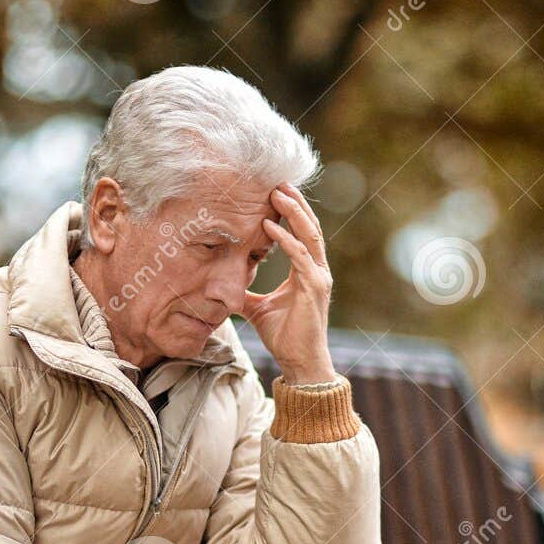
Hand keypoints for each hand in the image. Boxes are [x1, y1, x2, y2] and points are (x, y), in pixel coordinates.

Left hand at [243, 182, 335, 384]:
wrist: (300, 363)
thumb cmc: (284, 336)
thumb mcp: (258, 308)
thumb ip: (246, 293)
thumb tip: (225, 285)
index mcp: (306, 271)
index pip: (302, 232)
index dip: (291, 211)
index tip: (275, 192)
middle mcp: (316, 270)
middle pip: (309, 226)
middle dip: (295, 202)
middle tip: (278, 180)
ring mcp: (318, 278)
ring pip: (309, 234)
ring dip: (293, 212)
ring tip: (277, 193)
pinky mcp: (314, 289)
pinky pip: (299, 257)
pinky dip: (285, 239)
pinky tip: (268, 226)